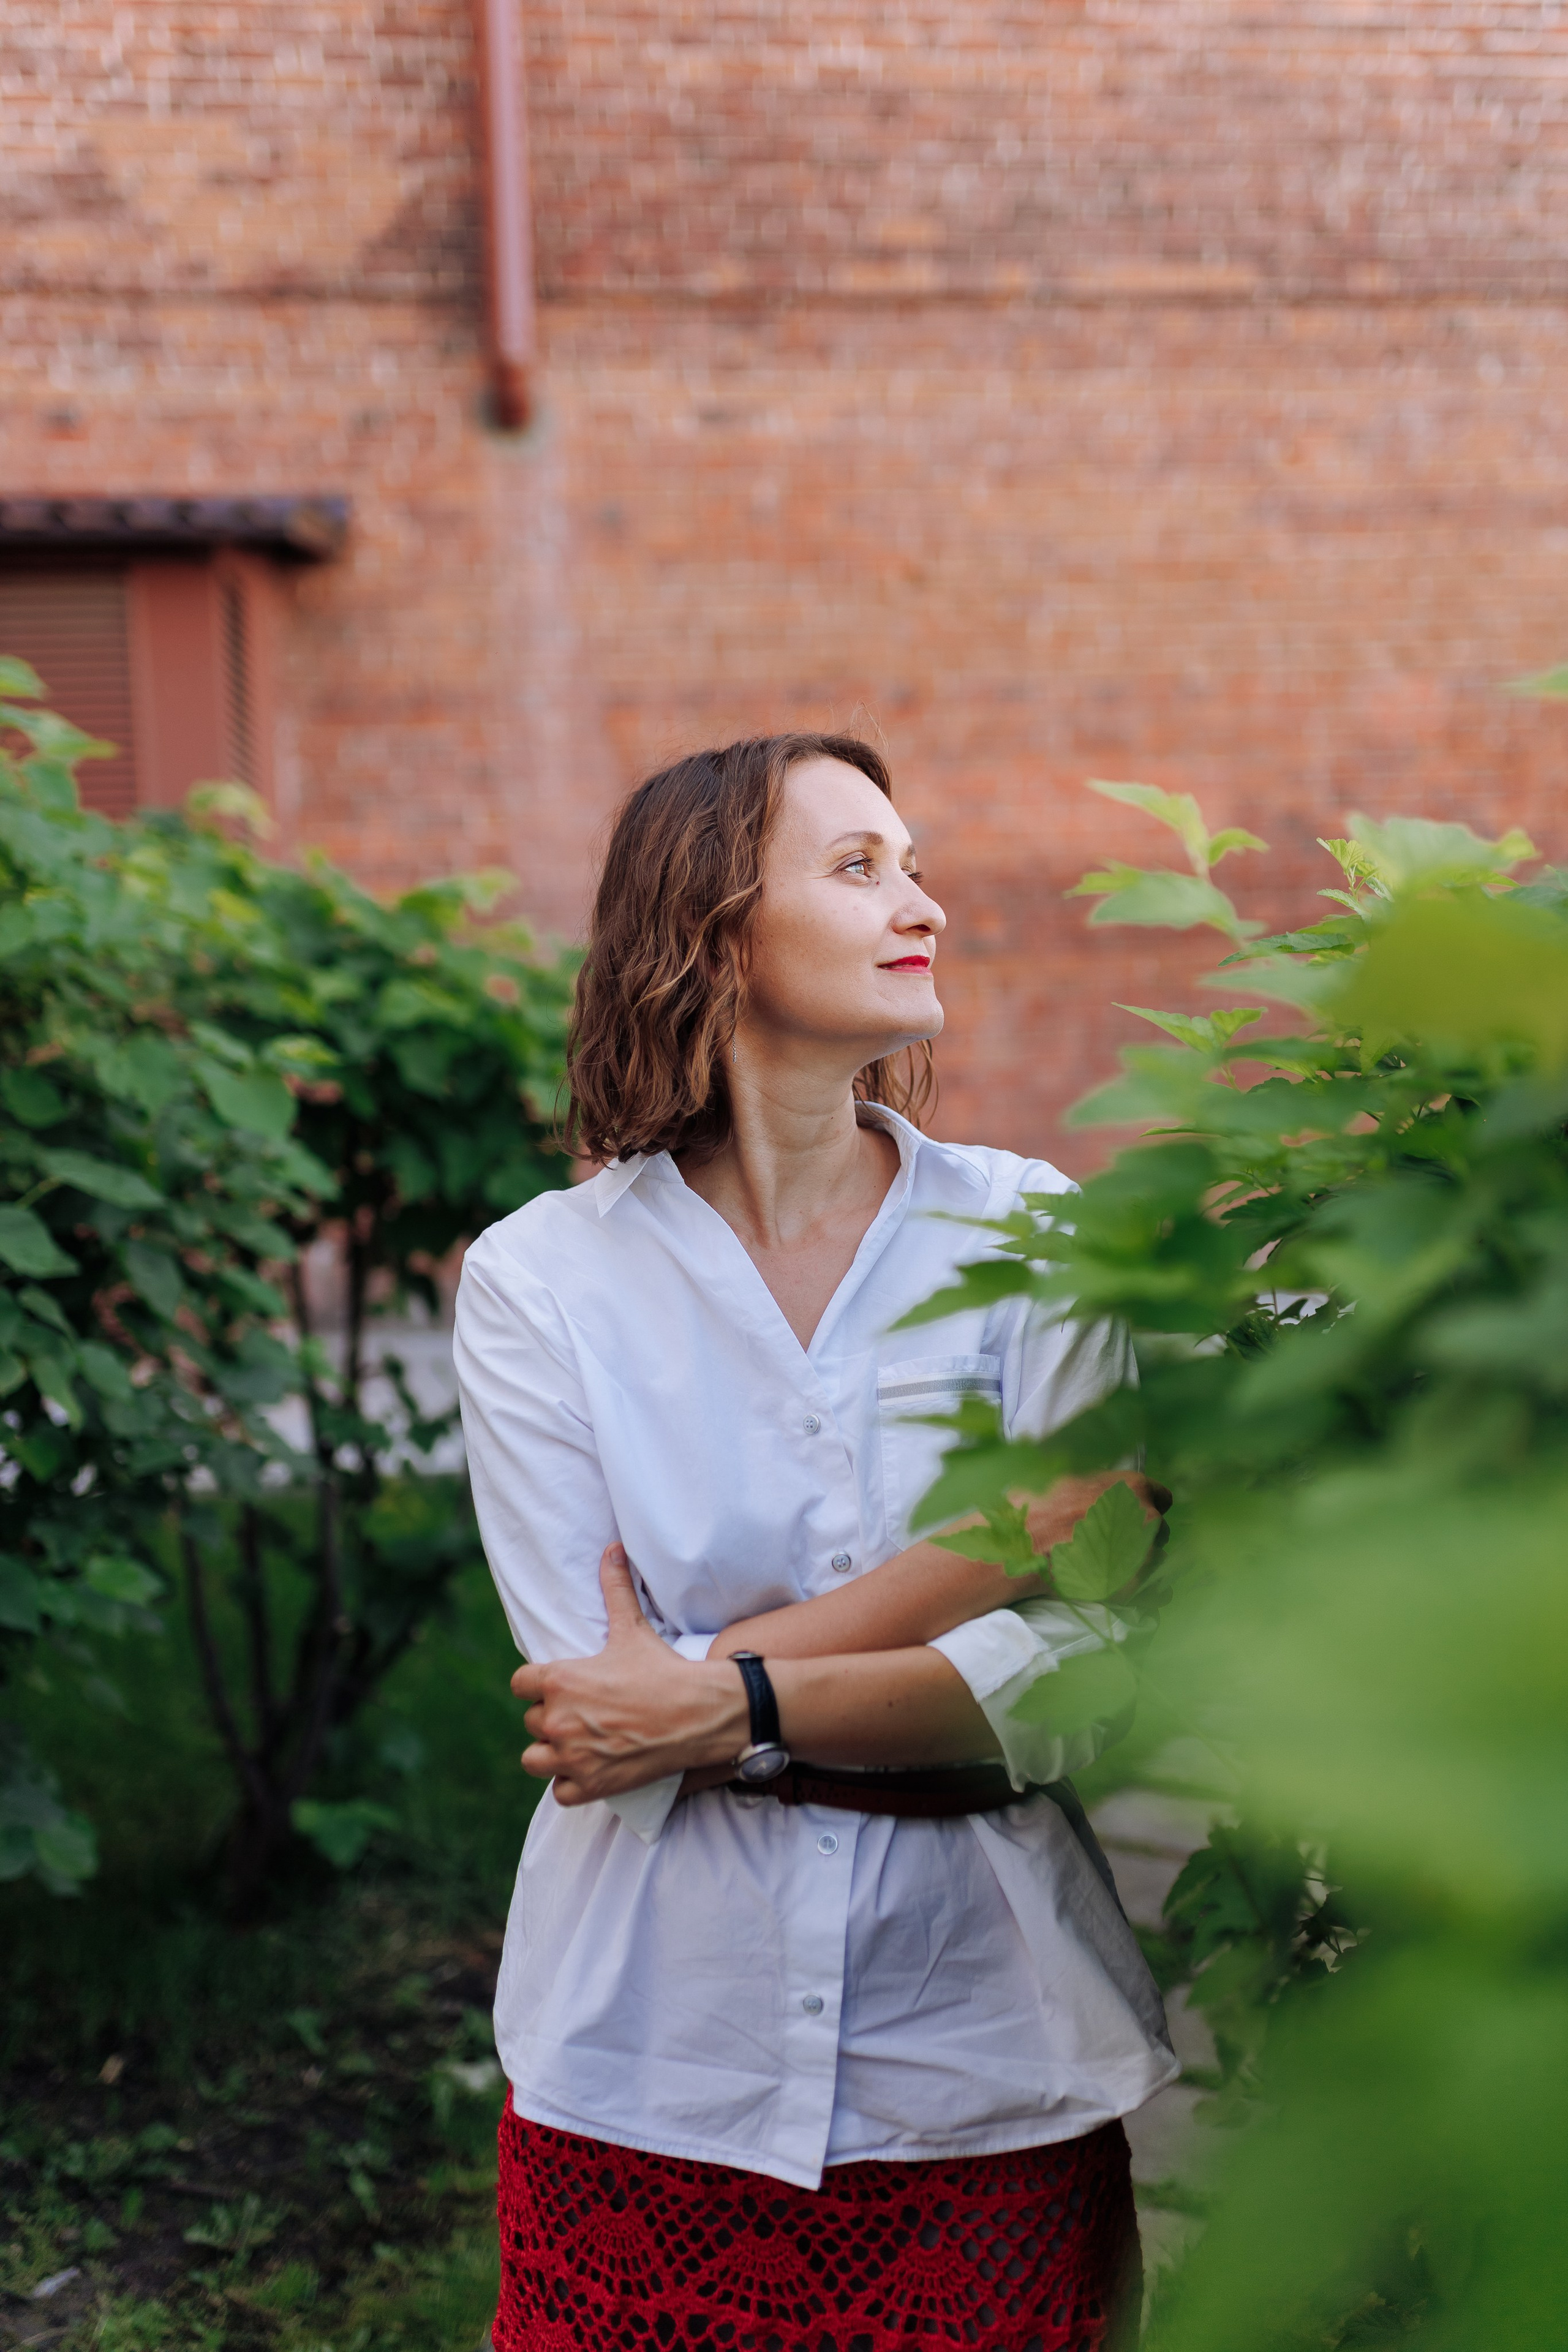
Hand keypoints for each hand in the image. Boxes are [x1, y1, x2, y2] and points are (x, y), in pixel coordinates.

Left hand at [509, 1545, 747, 1806]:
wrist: (701, 1713)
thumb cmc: (663, 1669)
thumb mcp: (634, 1628)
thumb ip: (616, 1588)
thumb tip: (613, 1549)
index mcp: (560, 1681)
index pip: (520, 1685)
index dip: (537, 1685)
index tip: (555, 1686)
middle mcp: (558, 1721)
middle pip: (531, 1721)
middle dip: (552, 1717)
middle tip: (582, 1711)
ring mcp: (573, 1757)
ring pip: (534, 1759)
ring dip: (551, 1753)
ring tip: (576, 1743)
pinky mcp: (590, 1785)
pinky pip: (559, 1791)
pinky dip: (571, 1783)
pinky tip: (590, 1767)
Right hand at [1023, 1471, 1170, 1602]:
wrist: (1026, 1549)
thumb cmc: (1041, 1510)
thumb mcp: (1070, 1480)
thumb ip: (1097, 1485)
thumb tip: (1099, 1489)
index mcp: (1133, 1487)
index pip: (1161, 1496)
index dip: (1145, 1505)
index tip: (1133, 1514)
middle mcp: (1146, 1516)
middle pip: (1157, 1526)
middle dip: (1138, 1532)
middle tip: (1110, 1540)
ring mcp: (1144, 1552)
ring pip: (1153, 1555)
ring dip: (1136, 1558)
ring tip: (1106, 1562)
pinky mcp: (1136, 1583)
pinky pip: (1150, 1584)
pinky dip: (1136, 1584)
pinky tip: (1114, 1582)